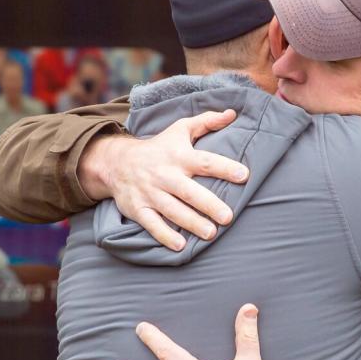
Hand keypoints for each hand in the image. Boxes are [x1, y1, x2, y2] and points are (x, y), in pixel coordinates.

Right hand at [78, 109, 246, 250]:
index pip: (205, 162)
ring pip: (172, 210)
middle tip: (228, 217)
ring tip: (210, 234)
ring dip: (191, 223)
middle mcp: (165, 175)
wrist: (116, 161)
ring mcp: (150, 193)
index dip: (225, 168)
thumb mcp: (179, 130)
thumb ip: (206, 122)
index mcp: (178, 156)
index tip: (244, 175)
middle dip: (208, 204)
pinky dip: (164, 235)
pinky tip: (180, 246)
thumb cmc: (159, 147)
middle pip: (189, 191)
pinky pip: (151, 224)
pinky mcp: (138, 209)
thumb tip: (232, 113)